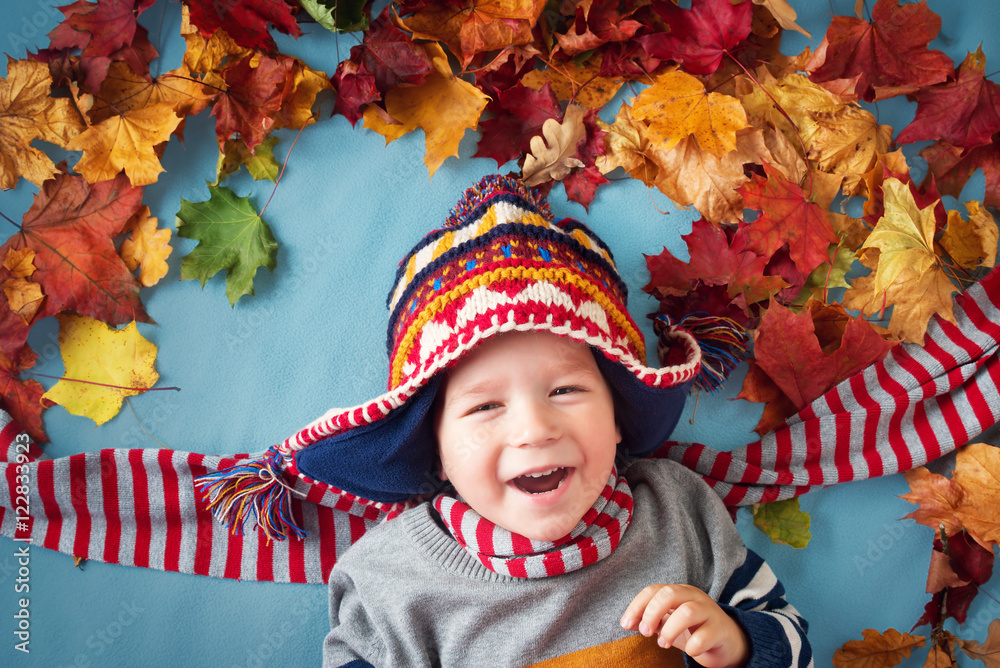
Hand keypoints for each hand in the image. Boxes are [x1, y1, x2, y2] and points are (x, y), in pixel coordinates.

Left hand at [620, 584, 748, 667]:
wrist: (727, 642)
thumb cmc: (694, 630)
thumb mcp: (668, 623)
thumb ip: (649, 621)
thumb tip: (627, 623)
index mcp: (679, 592)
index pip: (653, 590)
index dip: (637, 606)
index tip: (626, 624)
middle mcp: (694, 597)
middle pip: (669, 594)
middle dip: (652, 613)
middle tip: (645, 632)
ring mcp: (709, 612)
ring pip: (687, 612)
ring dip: (669, 630)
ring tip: (663, 643)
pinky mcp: (720, 630)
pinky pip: (704, 636)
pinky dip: (692, 646)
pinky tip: (689, 651)